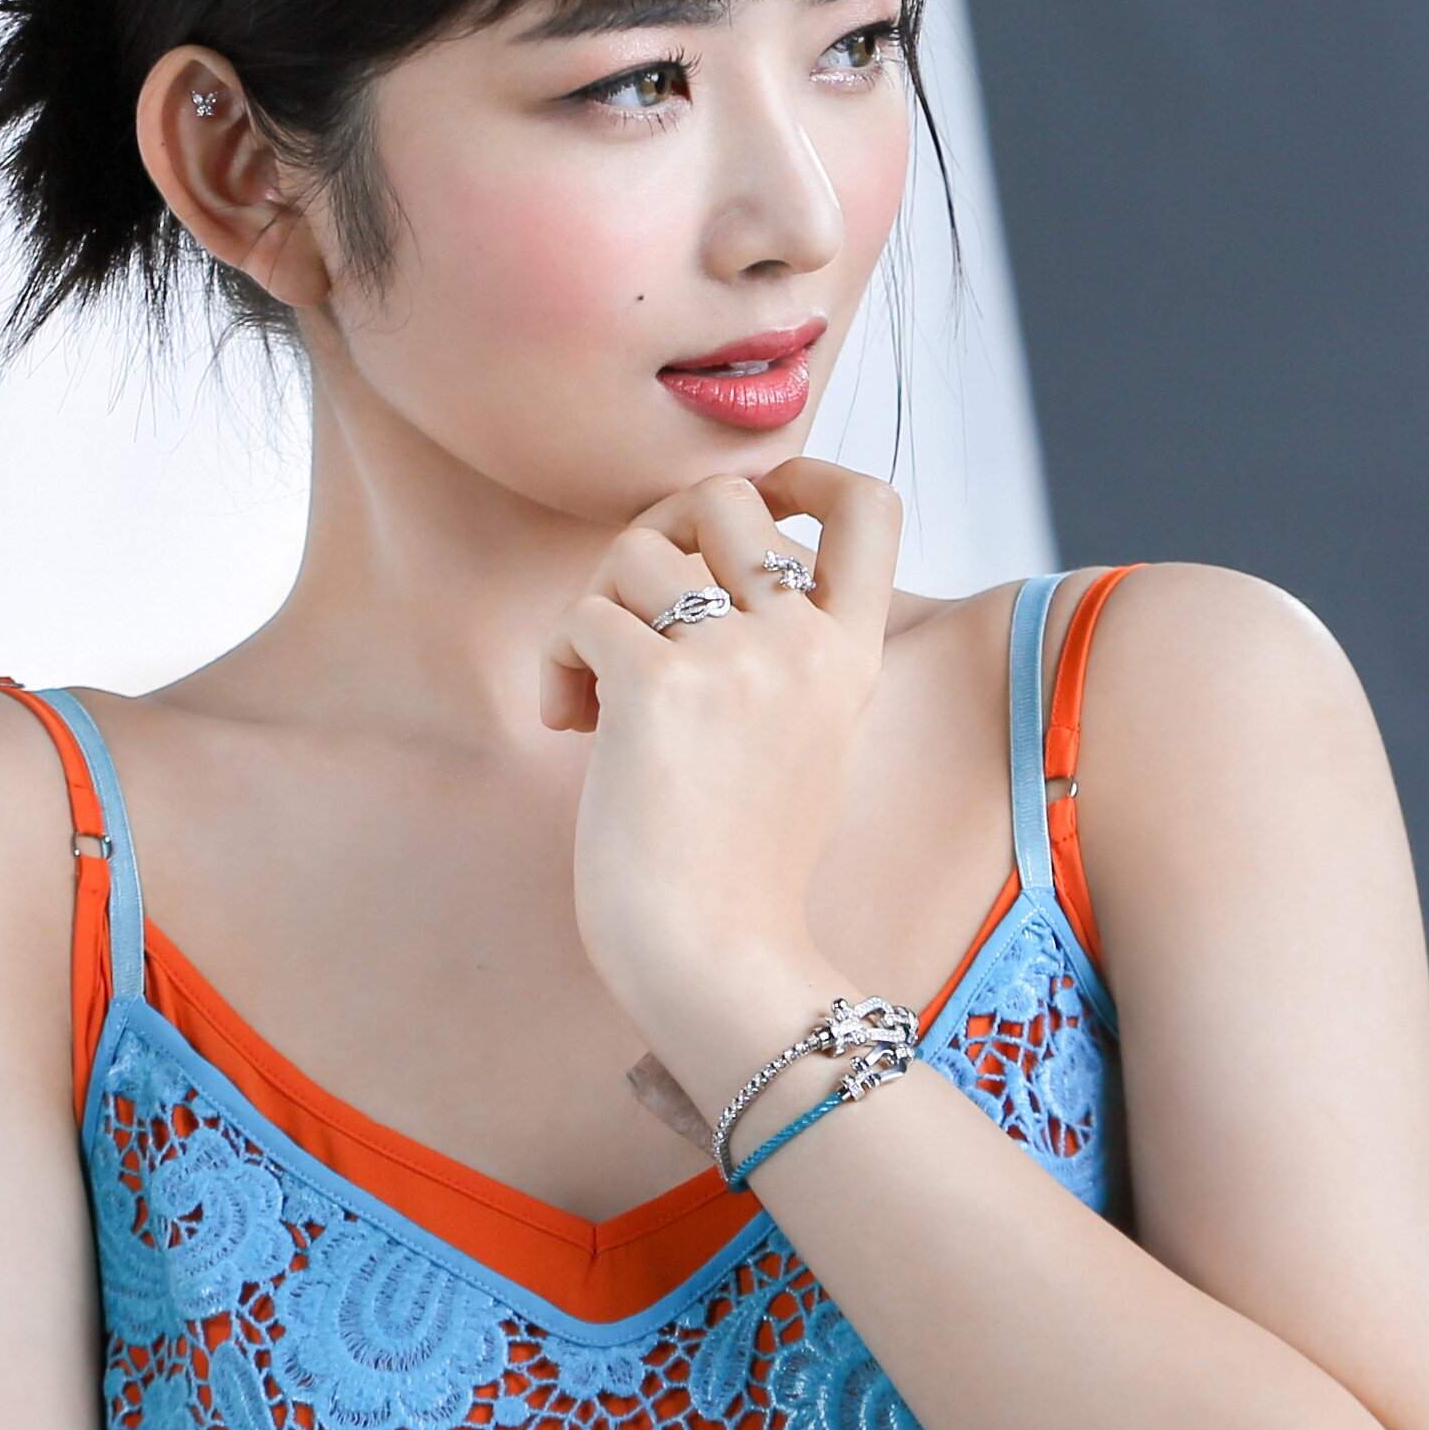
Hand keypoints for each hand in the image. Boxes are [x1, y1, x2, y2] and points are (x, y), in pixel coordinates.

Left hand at [545, 460, 905, 1089]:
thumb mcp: (806, 746)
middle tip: (632, 609)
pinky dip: (558, 664)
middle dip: (657, 532)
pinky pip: (582, 615)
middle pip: (726, 497)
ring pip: (637, 548)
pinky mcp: (657, 688)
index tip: (759, 502)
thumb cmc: (739, 868)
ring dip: (594, 607)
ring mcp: (735, 660)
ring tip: (592, 695)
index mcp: (850, 657)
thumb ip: (786, 661)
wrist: (715, 956)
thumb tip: (706, 579)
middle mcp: (802, 643)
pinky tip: (569, 725)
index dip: (808, 473)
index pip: (870, 507)